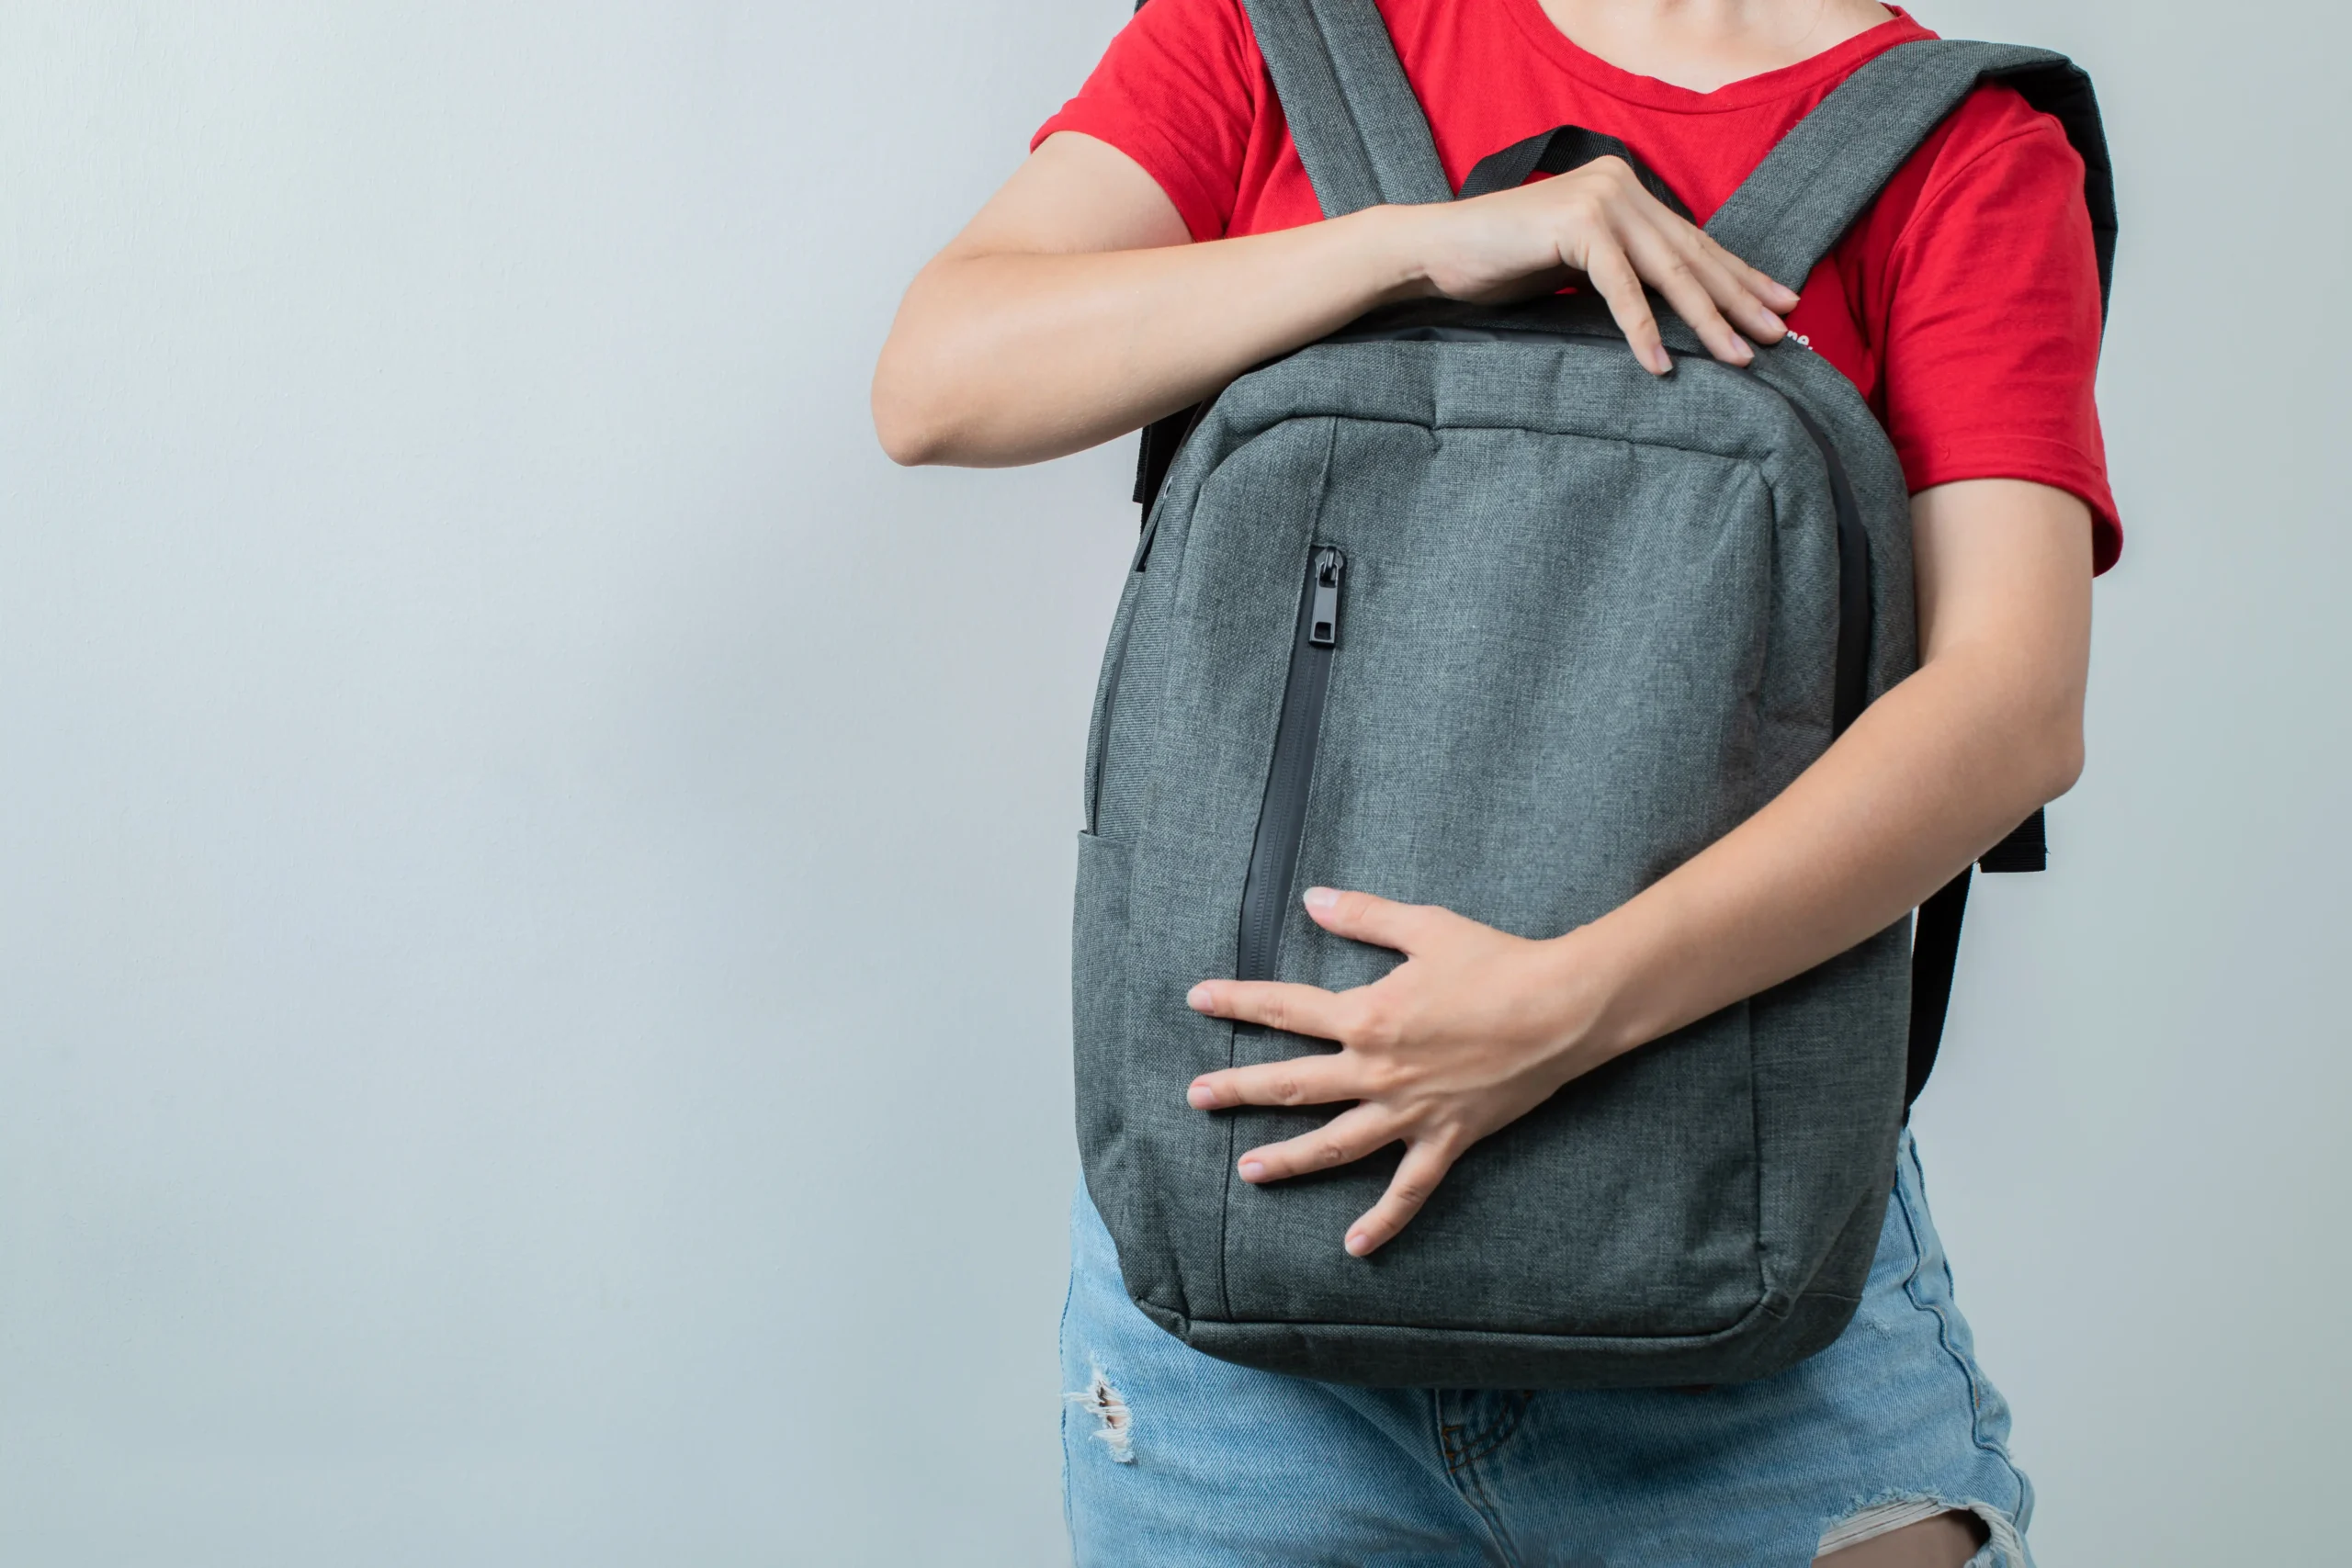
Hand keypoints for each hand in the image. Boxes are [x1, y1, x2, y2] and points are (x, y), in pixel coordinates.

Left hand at [1183, 887, 1624, 1256]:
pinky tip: (1354, 1246)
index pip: (1285, 1009)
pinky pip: (1408, 1190)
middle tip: (1196, 1097)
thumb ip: (1364, 916)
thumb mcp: (1425, 928)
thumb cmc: (1497, 963)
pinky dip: (1382, 1222)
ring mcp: (1410, 1112)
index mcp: (1367, 1016)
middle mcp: (1378, 1070)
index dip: (1237, 1002)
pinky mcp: (1446, 1139)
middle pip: (1293, 1084)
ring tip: (1248, 1171)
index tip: (1198, 999)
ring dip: (1288, 1160)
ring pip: (1335, 1144)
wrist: (1562, 1009)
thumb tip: (1313, 899)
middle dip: (1239, 1090)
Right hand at [1396, 155, 1799, 374]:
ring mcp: (1600, 198)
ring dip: (1706, 320)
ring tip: (1740, 357)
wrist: (1437, 251)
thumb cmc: (1502, 264)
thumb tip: (1678, 302)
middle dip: (1738, 300)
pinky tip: (1660, 365)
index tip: (1779, 306)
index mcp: (1626, 187)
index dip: (1739, 276)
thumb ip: (1625, 268)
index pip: (1694, 240)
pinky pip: (1620, 286)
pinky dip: (1642, 330)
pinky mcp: (1577, 223)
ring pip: (1667, 271)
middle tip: (1779, 337)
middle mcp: (1621, 183)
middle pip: (1691, 255)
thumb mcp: (1580, 264)